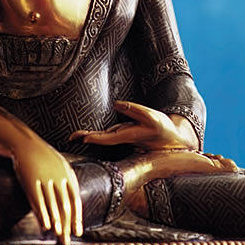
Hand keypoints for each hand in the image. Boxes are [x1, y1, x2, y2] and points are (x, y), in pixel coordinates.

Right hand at [12, 138, 81, 244]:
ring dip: (57, 223)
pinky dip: (43, 214)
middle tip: (67, 242)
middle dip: (66, 225)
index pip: (75, 199)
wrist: (24, 143)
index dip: (77, 217)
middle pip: (65, 206)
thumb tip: (70, 200)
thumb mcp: (59, 164)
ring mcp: (45, 179)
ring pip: (53, 205)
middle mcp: (58, 177)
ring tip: (59, 237)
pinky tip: (46, 227)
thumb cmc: (42, 156)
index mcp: (67, 174)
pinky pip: (38, 201)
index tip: (78, 232)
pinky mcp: (31, 181)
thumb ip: (66, 181)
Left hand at [70, 100, 194, 149]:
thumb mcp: (151, 116)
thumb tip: (117, 104)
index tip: (84, 138)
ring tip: (74, 136)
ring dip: (90, 136)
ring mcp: (124, 137)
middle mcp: (124, 139)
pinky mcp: (125, 134)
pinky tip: (87, 135)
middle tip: (71, 137)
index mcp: (130, 136)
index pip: (110, 138)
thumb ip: (133, 110)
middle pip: (103, 139)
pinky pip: (109, 135)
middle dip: (87, 137)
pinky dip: (98, 135)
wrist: (172, 140)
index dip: (97, 138)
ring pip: (104, 137)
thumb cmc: (162, 127)